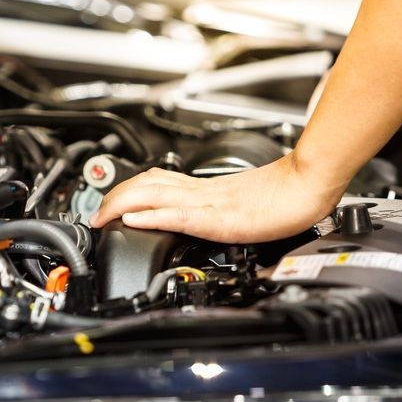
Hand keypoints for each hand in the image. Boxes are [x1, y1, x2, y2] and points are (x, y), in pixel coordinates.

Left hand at [89, 154, 345, 243]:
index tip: (107, 205)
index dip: (126, 191)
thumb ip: (215, 205)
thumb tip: (197, 214)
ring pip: (154, 195)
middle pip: (145, 185)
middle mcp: (201, 191)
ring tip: (102, 217)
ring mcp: (208, 203)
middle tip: (94, 215)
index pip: (155, 181)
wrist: (308, 184)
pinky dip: (152, 215)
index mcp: (204, 188)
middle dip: (113, 198)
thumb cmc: (283, 194)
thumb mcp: (239, 201)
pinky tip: (134, 220)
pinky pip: (178, 214)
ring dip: (122, 205)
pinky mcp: (218, 217)